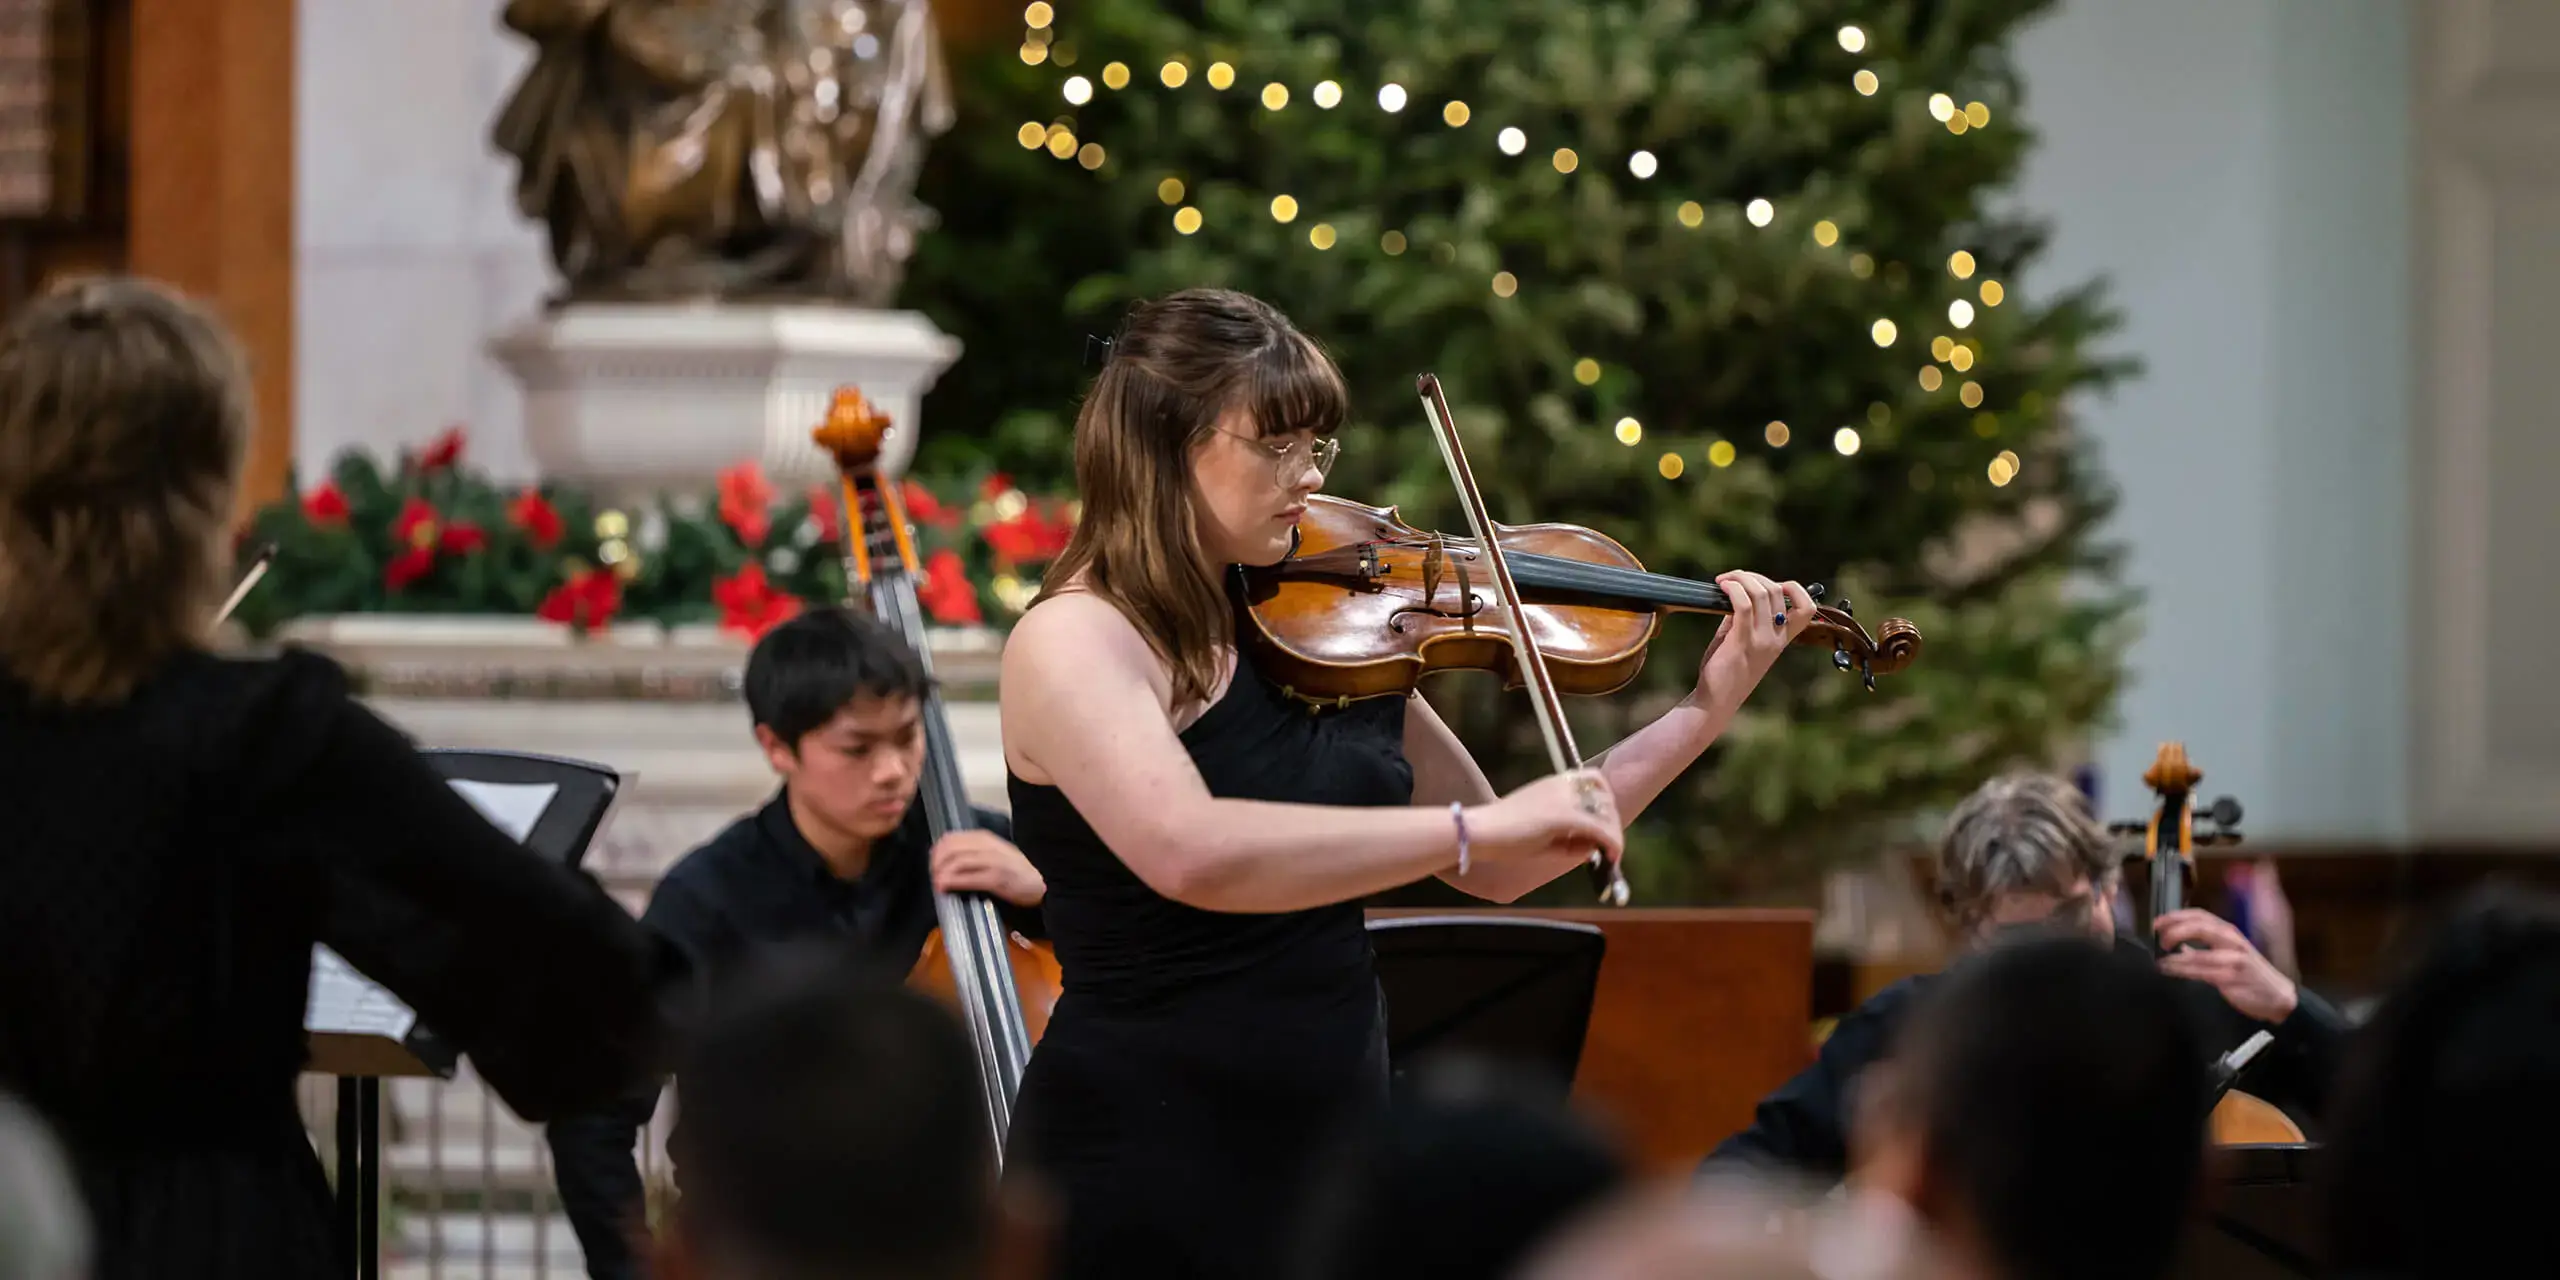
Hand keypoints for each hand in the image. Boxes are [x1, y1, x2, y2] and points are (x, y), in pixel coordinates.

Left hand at [930, 830, 1045, 907]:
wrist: (1042, 882)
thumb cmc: (1017, 870)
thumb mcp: (994, 853)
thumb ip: (973, 852)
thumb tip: (947, 859)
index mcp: (985, 838)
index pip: (951, 838)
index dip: (936, 851)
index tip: (933, 865)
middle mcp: (987, 846)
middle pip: (950, 848)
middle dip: (936, 862)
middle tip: (934, 875)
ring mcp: (992, 861)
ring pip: (957, 861)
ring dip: (941, 873)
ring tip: (937, 883)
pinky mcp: (996, 878)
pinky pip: (968, 877)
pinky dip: (952, 881)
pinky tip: (945, 886)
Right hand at [1466, 768, 1623, 868]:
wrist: (1481, 831)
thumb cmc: (1504, 836)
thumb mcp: (1542, 835)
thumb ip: (1568, 839)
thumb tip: (1594, 848)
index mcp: (1554, 783)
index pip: (1594, 779)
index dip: (1605, 799)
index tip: (1605, 821)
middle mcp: (1562, 785)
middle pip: (1605, 797)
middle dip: (1612, 821)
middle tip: (1611, 845)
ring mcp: (1564, 798)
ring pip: (1606, 814)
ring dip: (1613, 833)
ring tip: (1611, 854)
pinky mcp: (1565, 816)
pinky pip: (1600, 829)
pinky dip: (1612, 843)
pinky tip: (1612, 857)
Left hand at [1697, 572, 1818, 710]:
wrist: (1716, 701)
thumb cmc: (1726, 671)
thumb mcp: (1742, 639)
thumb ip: (1746, 617)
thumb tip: (1738, 591)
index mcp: (1782, 639)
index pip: (1807, 607)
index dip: (1794, 588)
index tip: (1767, 585)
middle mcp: (1776, 638)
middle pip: (1778, 591)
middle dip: (1754, 577)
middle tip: (1732, 578)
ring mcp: (1761, 640)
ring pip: (1762, 594)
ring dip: (1741, 578)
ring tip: (1724, 580)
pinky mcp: (1741, 641)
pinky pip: (1743, 605)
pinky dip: (1733, 589)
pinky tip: (1721, 587)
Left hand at [2155, 908, 2296, 1022]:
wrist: (2277, 995)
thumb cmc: (2249, 973)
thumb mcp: (2227, 952)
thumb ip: (2204, 946)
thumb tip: (2177, 943)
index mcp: (2228, 932)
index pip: (2199, 915)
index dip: (2175, 916)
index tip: (2157, 922)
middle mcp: (2232, 941)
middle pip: (2199, 927)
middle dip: (2174, 930)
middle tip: (2159, 939)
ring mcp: (2234, 959)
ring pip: (2199, 952)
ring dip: (2174, 957)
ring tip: (2160, 960)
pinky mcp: (2232, 977)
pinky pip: (2202, 972)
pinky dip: (2183, 970)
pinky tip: (2171, 970)